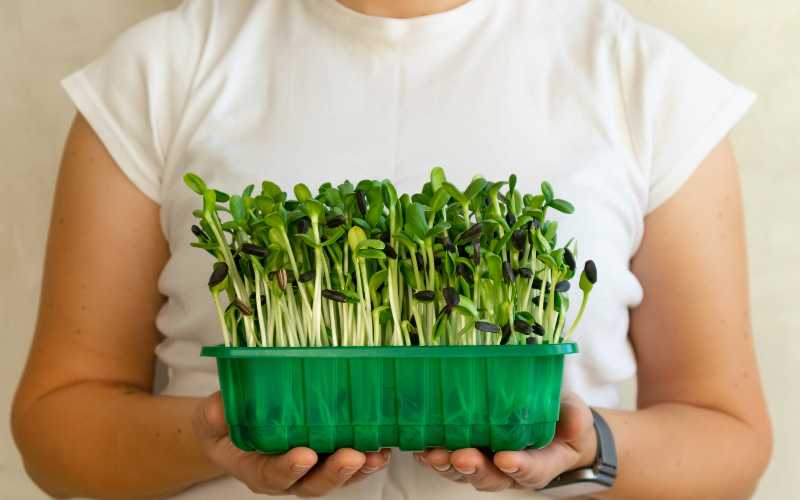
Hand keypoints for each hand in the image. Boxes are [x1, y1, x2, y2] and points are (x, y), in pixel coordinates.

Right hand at [193, 392, 390, 495]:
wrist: (234, 429)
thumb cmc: (224, 426)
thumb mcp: (210, 419)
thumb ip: (215, 416)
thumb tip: (219, 408)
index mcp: (256, 469)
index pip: (272, 476)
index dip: (289, 468)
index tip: (304, 455)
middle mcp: (287, 476)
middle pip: (312, 484)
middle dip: (334, 473)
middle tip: (352, 456)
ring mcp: (310, 469)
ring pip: (336, 477)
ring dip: (359, 469)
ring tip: (376, 455)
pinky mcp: (327, 456)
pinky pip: (350, 465)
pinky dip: (368, 459)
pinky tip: (382, 449)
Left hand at [414, 392, 595, 491]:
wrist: (549, 424)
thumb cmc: (561, 420)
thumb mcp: (575, 415)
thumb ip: (574, 418)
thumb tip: (574, 422)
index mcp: (540, 462)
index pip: (531, 470)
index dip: (519, 467)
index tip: (506, 459)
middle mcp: (509, 469)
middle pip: (490, 477)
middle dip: (474, 468)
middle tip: (462, 457)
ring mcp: (485, 462)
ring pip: (464, 472)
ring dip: (446, 463)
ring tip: (433, 453)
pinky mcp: (466, 450)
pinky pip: (447, 459)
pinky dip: (431, 455)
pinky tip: (419, 447)